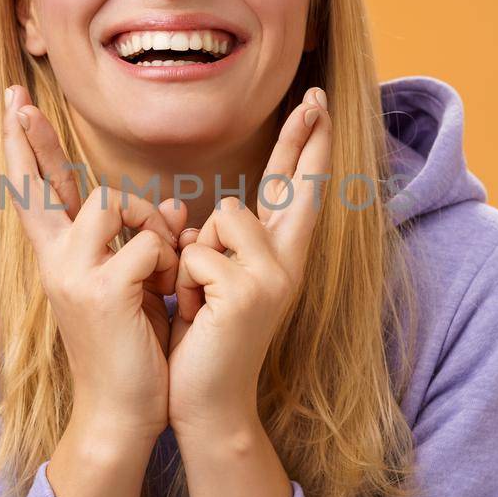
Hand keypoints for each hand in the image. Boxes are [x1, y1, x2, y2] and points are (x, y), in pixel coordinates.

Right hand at [3, 84, 188, 442]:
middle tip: (18, 100)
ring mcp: (72, 273)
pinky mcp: (99, 290)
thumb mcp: (137, 287)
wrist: (120, 413)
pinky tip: (166, 294)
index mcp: (60, 259)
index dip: (26, 150)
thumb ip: (145, 242)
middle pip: (45, 185)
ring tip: (161, 268)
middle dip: (35, 140)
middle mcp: (56, 260)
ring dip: (150, 224)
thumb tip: (173, 206)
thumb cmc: (132, 351)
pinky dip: (169, 263)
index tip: (13, 105)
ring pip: (112, 201)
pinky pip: (148, 243)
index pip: (37, 194)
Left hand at [167, 87, 331, 435]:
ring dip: (192, 255)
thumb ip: (209, 245)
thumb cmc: (201, 339)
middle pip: (293, 186)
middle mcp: (287, 263)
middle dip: (303, 138)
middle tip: (316, 95)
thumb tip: (185, 212)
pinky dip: (181, 282)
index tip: (317, 104)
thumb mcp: (206, 282)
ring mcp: (274, 277)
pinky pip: (198, 254)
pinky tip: (194, 315)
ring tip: (197, 298)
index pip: (293, 191)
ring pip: (223, 219)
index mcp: (278, 258)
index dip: (306, 148)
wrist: (206, 401)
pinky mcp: (250, 292)